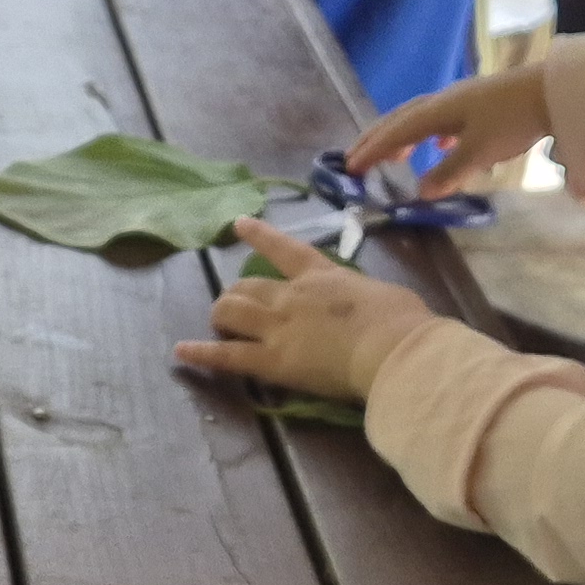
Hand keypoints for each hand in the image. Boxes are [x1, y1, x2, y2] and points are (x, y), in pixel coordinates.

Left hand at [174, 219, 446, 400]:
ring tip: (217, 323)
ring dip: (221, 315)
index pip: (284, 249)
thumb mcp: (384, 295)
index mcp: (323, 276)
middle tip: (233, 305)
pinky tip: (182, 351)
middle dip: (236, 294)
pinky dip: (202, 353)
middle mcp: (292, 296)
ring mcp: (278, 327)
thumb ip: (364, 298)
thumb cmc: (403, 321)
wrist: (394, 349)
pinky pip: (228, 355)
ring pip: (231, 312)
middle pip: (248, 286)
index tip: (238, 223)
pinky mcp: (272, 361)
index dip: (258, 236)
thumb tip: (370, 307)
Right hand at [348, 64, 557, 196]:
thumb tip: (421, 192)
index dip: (372, 150)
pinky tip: (438, 144)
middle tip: (355, 157)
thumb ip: (449, 172)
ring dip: (401, 136)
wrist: (552, 91)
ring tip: (393, 156)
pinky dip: (430, 133)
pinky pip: (442, 118)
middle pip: (400, 119)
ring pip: (420, 118)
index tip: (350, 168)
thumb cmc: (513, 121)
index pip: (395, 133)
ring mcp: (460, 100)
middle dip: (377, 139)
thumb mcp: (479, 152)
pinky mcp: (478, 103)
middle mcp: (442, 102)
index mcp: (437, 112)